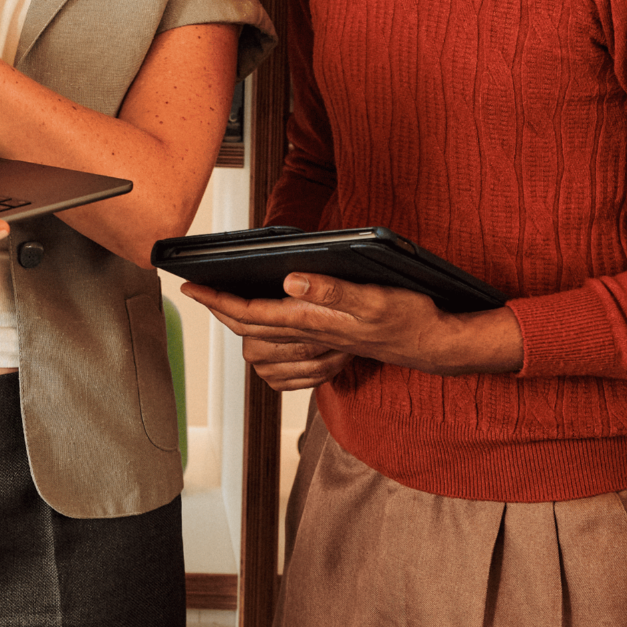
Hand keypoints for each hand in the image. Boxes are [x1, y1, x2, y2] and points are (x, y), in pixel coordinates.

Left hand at [181, 273, 523, 378]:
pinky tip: (262, 318)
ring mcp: (320, 339)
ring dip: (237, 319)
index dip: (218, 299)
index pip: (252, 310)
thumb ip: (332, 291)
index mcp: (314, 320)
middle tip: (193, 289)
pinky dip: (265, 331)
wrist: (434, 346)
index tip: (191, 285)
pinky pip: (284, 342)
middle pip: (250, 324)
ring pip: (264, 335)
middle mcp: (311, 332)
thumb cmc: (409, 317)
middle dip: (218, 307)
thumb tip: (290, 281)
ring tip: (219, 299)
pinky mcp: (330, 339)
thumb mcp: (374, 297)